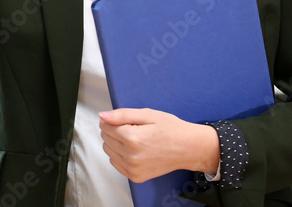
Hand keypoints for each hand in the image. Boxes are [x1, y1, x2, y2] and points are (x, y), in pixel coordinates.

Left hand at [98, 108, 218, 183]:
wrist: (188, 149)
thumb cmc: (171, 129)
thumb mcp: (148, 114)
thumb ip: (122, 114)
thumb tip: (102, 116)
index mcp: (133, 138)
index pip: (105, 126)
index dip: (112, 120)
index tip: (126, 120)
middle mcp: (131, 156)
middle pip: (105, 138)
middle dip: (113, 130)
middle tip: (133, 128)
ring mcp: (133, 168)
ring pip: (108, 150)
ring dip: (115, 143)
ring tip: (135, 139)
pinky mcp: (136, 176)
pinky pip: (115, 163)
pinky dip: (120, 155)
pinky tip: (134, 150)